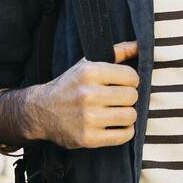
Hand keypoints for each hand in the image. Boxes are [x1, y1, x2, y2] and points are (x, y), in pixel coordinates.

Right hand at [23, 41, 139, 148]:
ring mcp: (87, 118)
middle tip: (119, 99)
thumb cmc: (71, 85)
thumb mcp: (88, 64)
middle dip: (129, 98)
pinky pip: (124, 135)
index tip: (122, 84)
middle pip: (132, 96)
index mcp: (90, 72)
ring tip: (117, 112)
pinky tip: (116, 126)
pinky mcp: (88, 138)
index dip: (131, 81)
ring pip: (130, 116)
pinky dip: (125, 132)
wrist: (41, 111)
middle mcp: (88, 94)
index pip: (132, 76)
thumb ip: (117, 52)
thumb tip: (140, 44)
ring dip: (127, 115)